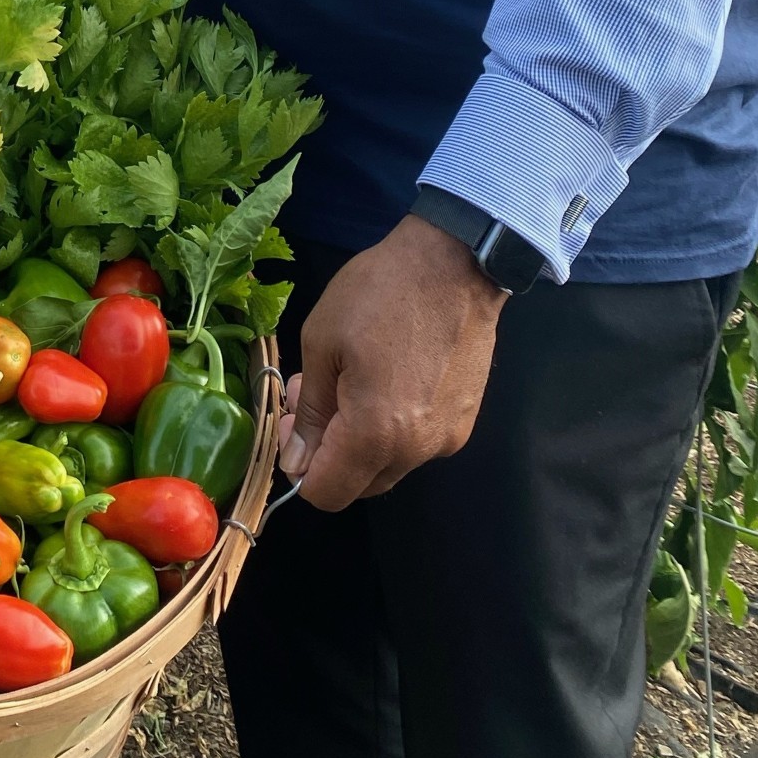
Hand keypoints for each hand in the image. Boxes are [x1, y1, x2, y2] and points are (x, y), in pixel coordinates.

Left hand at [278, 214, 505, 511]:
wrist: (456, 263)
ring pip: (387, 465)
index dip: (300, 469)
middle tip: (313, 396)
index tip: (294, 426)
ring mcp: (447, 437)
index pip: (328, 494)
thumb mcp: (322, 342)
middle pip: (359, 485)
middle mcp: (417, 449)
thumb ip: (311, 412)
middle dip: (328, 453)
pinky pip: (415, 443)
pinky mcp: (464, 420)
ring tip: (347, 380)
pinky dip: (392, 428)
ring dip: (358, 439)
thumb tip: (296, 462)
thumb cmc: (379, 293)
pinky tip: (383, 380)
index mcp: (376, 433)